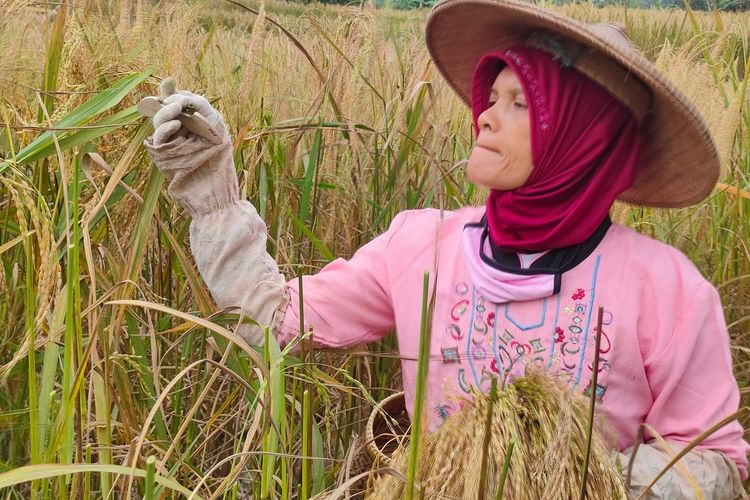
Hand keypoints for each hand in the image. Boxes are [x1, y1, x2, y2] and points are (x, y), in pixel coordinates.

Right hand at [143, 78, 239, 216]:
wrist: (217, 190)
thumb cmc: (219, 159)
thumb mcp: (215, 126)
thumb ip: (201, 106)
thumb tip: (182, 93)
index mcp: (190, 124)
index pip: (175, 104)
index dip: (169, 92)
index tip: (170, 81)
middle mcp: (177, 133)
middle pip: (163, 109)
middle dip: (168, 100)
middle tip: (178, 99)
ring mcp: (169, 145)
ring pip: (157, 122)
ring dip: (166, 112)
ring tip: (177, 108)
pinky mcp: (163, 157)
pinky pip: (158, 139)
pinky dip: (165, 129)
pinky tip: (176, 125)